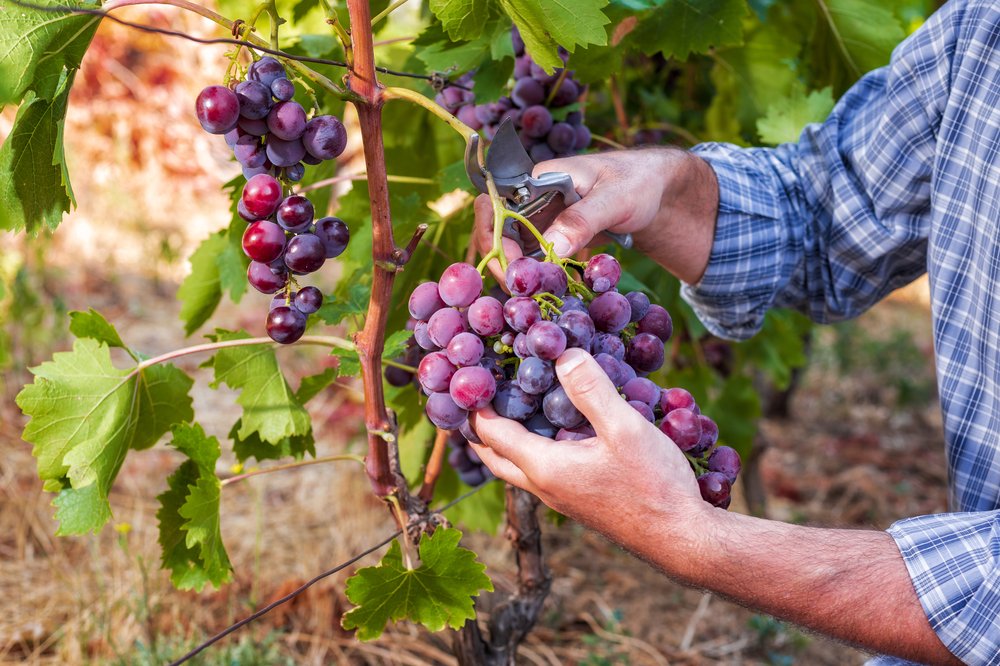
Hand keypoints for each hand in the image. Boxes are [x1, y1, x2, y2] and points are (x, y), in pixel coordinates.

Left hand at [468, 348, 706, 540]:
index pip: (491, 434)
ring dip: (505, 442)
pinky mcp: (581, 503)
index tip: (468, 376)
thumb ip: (592, 391)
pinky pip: (542, 474)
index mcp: (544, 468)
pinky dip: (533, 450)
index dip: (475, 406)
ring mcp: (562, 499)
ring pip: (518, 468)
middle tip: (476, 397)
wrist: (682, 540)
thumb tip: (563, 355)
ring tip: (512, 408)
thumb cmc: (654, 486)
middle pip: (495, 457)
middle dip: (479, 430)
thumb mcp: (625, 429)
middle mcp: (545, 487)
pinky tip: (559, 431)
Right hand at [473, 148, 717, 285]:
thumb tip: (549, 251)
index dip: (494, 236)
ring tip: (532, 296)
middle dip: (501, 260)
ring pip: (509, 247)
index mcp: (539, 178)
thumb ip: (582, 220)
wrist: (658, 191)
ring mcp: (540, 219)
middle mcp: (531, 198)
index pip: (494, 205)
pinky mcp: (552, 237)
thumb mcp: (615, 199)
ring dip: (516, 272)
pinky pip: (531, 258)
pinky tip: (545, 292)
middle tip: (519, 291)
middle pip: (495, 229)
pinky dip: (534, 275)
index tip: (514, 267)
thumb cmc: (639, 182)